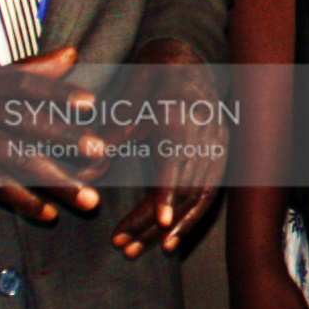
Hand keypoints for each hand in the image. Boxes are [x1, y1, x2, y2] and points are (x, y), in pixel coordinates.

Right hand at [0, 43, 108, 223]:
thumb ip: (29, 69)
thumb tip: (73, 52)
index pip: (23, 84)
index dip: (56, 92)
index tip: (89, 102)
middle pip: (25, 124)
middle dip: (65, 139)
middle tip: (99, 153)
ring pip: (17, 161)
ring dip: (56, 182)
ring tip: (88, 199)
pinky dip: (23, 201)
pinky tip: (48, 214)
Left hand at [110, 40, 228, 258]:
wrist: (186, 58)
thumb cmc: (151, 76)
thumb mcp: (126, 100)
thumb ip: (109, 135)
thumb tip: (87, 172)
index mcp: (180, 115)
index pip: (176, 162)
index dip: (168, 194)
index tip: (160, 223)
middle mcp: (205, 133)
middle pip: (184, 187)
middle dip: (155, 222)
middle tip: (124, 245)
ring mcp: (218, 145)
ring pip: (198, 196)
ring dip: (172, 228)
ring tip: (146, 250)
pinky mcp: (221, 155)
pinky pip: (209, 193)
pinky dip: (191, 218)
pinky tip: (170, 238)